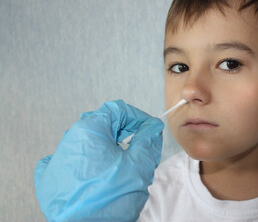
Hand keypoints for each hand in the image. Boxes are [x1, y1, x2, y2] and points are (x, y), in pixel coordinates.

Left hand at [34, 100, 163, 221]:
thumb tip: (151, 127)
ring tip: (123, 165)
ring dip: (109, 148)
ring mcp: (58, 158)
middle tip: (141, 147)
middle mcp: (70, 139)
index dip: (138, 117)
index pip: (117, 110)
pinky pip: (72, 160)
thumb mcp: (139, 165)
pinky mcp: (52, 176)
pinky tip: (97, 172)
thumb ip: (148, 140)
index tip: (149, 128)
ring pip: (90, 142)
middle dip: (125, 133)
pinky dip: (88, 161)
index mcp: (89, 130)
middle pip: (103, 125)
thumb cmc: (108, 201)